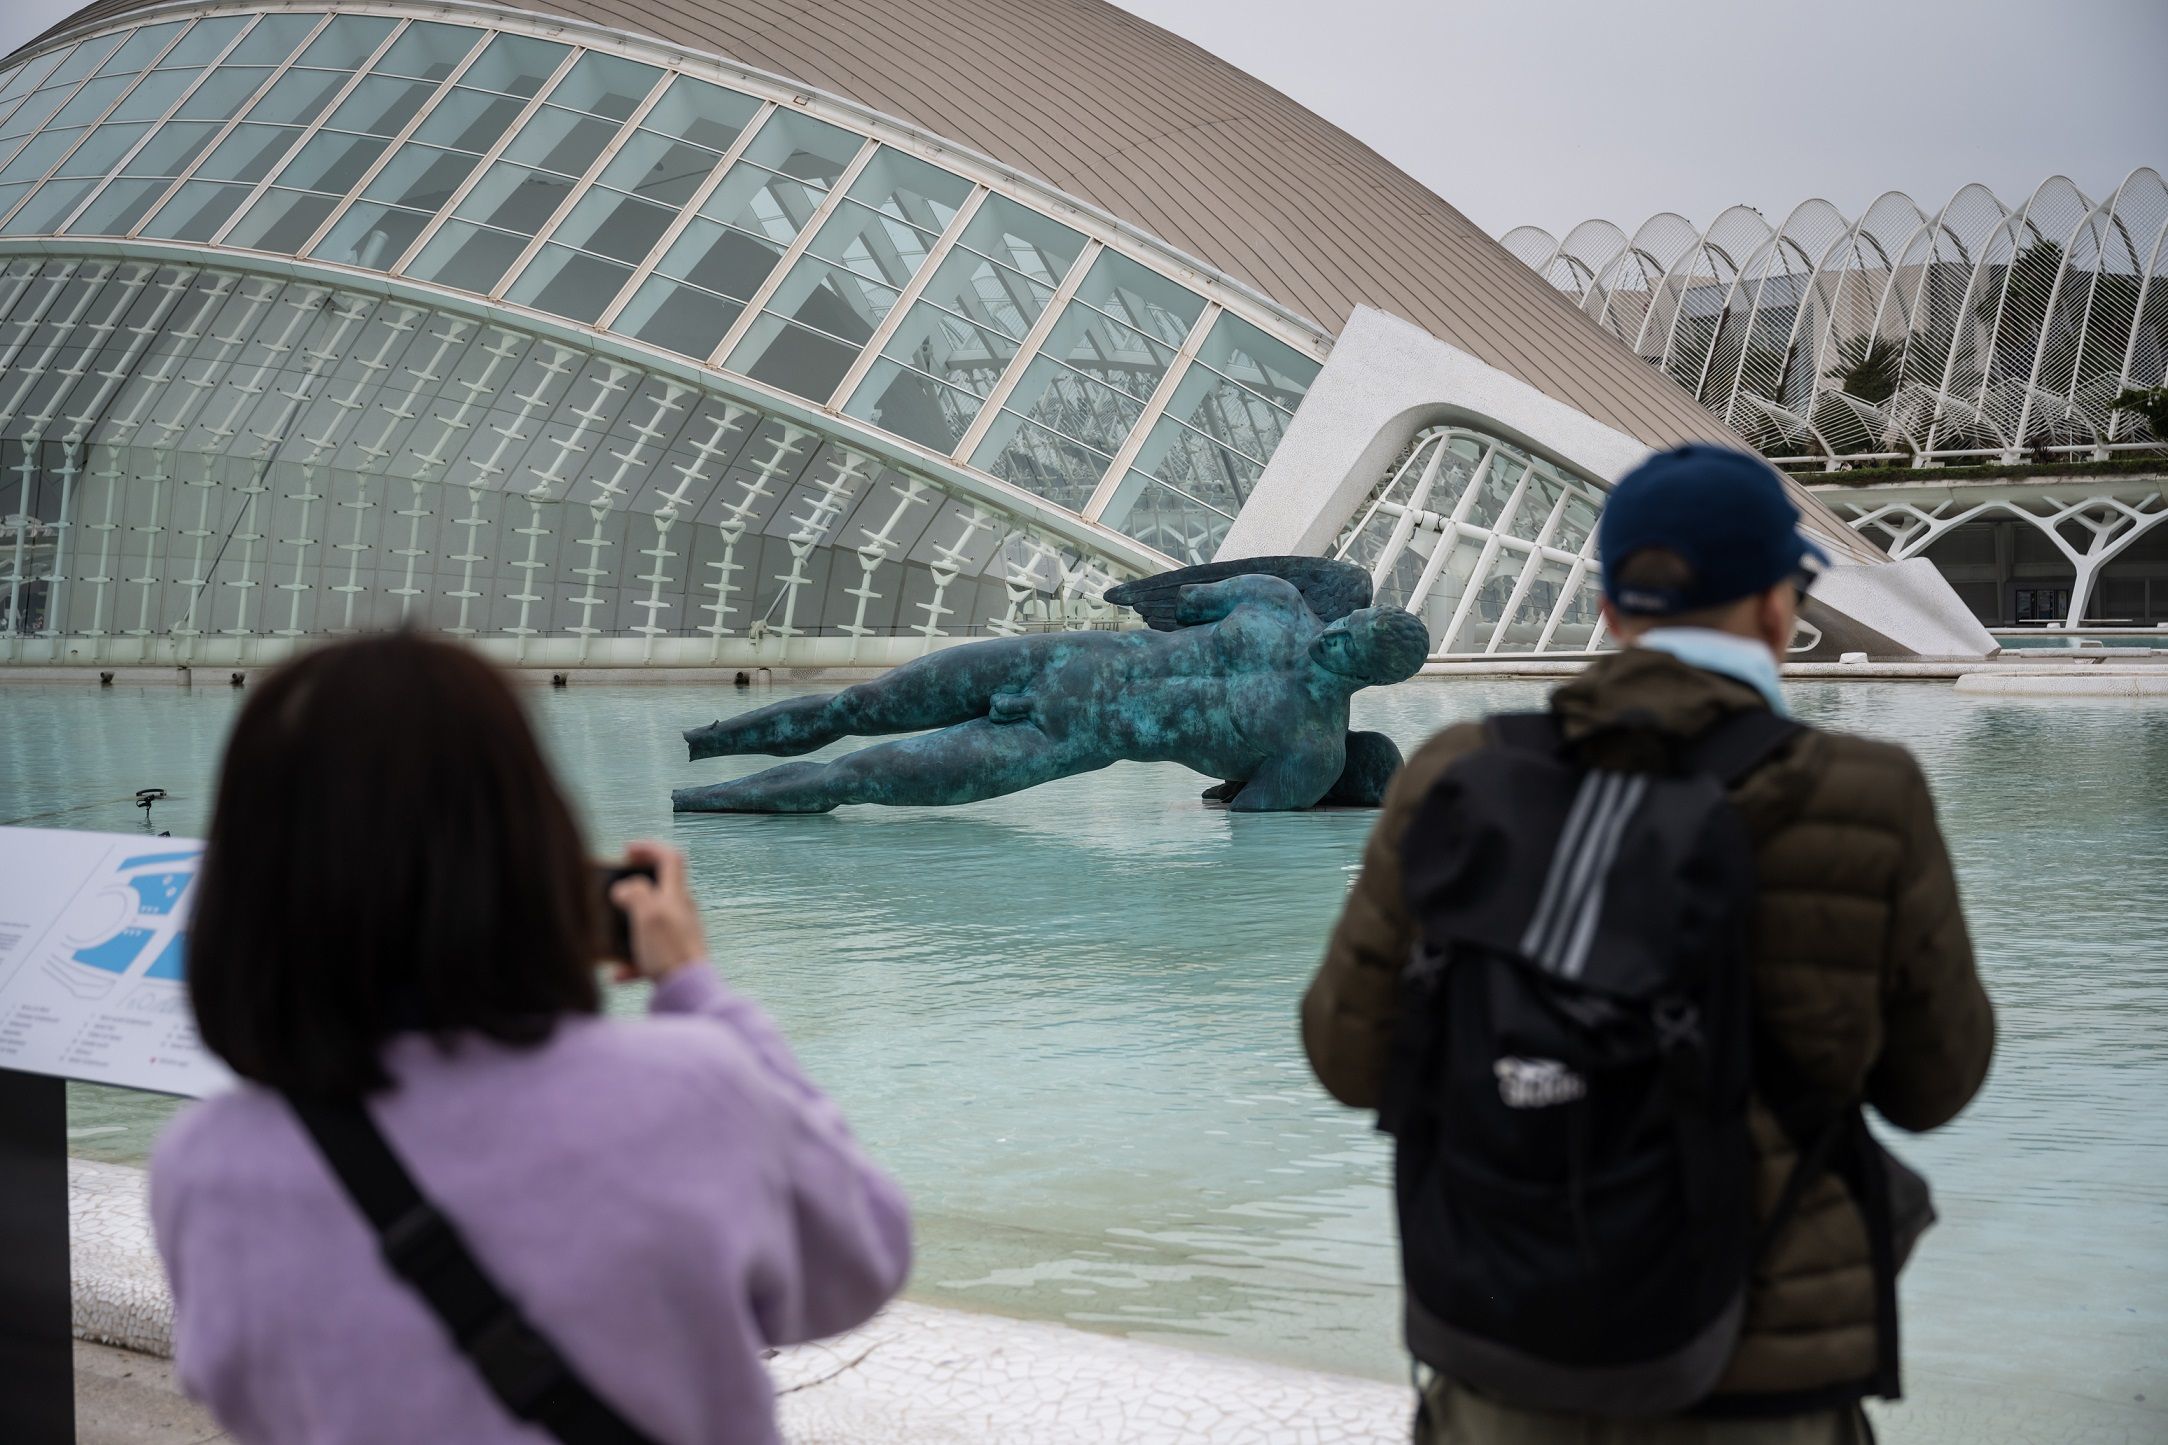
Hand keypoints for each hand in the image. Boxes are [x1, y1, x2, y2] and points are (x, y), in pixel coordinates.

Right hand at [606, 841, 707, 982]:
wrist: (688, 991)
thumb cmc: (670, 952)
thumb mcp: (648, 914)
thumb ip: (635, 893)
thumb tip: (624, 888)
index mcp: (676, 895)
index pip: (670, 858)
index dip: (649, 848)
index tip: (627, 851)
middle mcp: (680, 911)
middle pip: (657, 890)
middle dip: (632, 890)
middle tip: (613, 893)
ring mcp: (677, 934)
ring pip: (647, 923)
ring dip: (627, 928)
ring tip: (608, 938)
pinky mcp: (672, 957)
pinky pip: (646, 953)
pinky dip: (630, 960)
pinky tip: (617, 974)